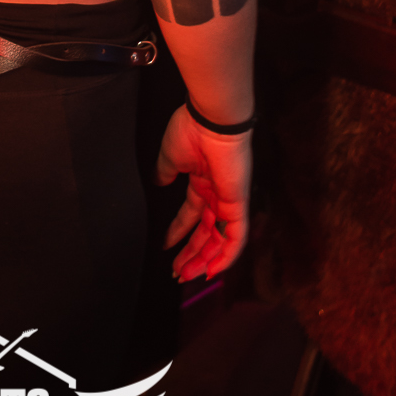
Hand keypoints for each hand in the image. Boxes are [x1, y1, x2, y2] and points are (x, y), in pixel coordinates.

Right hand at [156, 104, 251, 282]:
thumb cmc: (190, 132)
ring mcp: (229, 199)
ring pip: (220, 239)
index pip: (192, 215)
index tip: (165, 247)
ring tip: (186, 275)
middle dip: (191, 254)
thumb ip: (164, 174)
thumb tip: (158, 184)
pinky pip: (236, 237)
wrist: (210, 120)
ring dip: (204, 260)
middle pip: (206, 232)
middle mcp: (217, 193)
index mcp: (202, 181)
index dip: (179, 233)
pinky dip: (225, 256)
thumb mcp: (169, 157)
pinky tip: (211, 270)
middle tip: (177, 272)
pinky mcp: (238, 204)